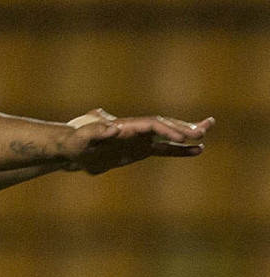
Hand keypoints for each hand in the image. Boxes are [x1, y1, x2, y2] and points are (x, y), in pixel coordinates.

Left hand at [65, 112, 213, 173]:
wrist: (69, 149)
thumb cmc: (73, 143)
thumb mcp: (80, 139)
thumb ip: (95, 132)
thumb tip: (114, 128)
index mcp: (124, 126)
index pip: (151, 125)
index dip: (168, 128)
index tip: (184, 136)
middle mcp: (135, 130)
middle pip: (163, 126)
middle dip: (183, 128)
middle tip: (206, 129)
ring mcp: (138, 140)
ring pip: (167, 136)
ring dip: (186, 134)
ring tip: (206, 134)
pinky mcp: (138, 150)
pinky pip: (163, 149)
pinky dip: (179, 150)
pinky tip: (196, 151)